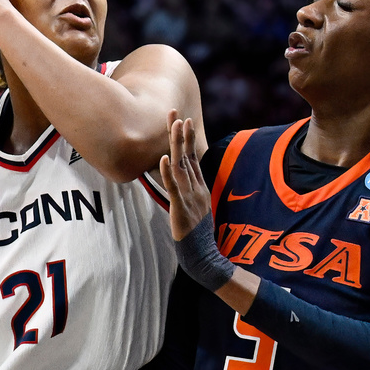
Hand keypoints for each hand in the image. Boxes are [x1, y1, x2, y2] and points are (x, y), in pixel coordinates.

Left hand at [160, 109, 211, 240]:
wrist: (206, 256)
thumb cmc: (199, 235)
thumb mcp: (197, 209)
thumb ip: (192, 193)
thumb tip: (183, 183)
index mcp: (200, 187)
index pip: (192, 157)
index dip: (186, 138)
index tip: (183, 119)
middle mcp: (197, 188)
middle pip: (188, 156)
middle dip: (181, 133)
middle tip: (176, 113)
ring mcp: (190, 197)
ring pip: (182, 166)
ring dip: (178, 144)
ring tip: (175, 125)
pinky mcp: (181, 208)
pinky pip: (174, 187)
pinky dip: (168, 172)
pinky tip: (163, 158)